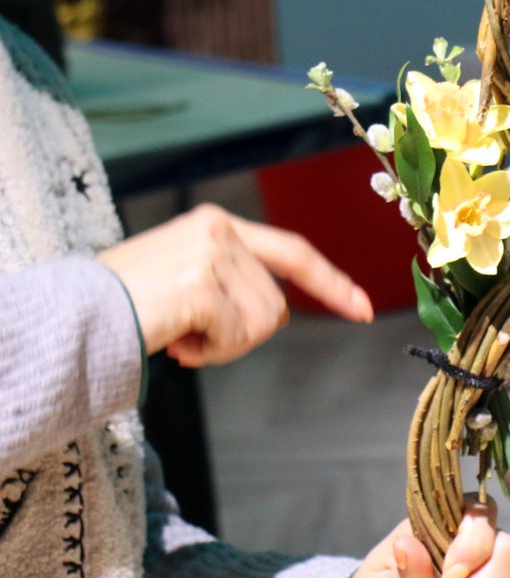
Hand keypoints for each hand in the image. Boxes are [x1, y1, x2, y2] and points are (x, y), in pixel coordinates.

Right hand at [98, 204, 372, 365]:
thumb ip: (232, 282)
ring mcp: (211, 256)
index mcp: (218, 224)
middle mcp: (220, 231)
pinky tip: (176, 342)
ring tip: (179, 334)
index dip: (331, 284)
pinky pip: (237, 337)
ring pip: (261, 325)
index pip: (294, 252)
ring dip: (224, 345)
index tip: (365, 309)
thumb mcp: (185, 276)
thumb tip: (276, 315)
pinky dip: (210, 353)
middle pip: (275, 305)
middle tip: (192, 334)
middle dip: (242, 334)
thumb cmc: (127, 303)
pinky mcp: (202, 285)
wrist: (76, 314)